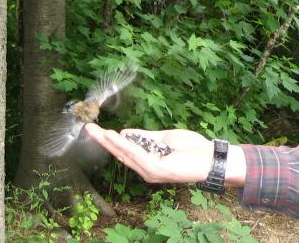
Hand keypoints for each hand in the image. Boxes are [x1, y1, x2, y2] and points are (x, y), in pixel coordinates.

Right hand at [84, 124, 212, 183]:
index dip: (111, 140)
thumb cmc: (191, 148)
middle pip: (120, 153)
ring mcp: (150, 171)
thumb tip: (126, 132)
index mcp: (148, 161)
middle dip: (104, 140)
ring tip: (96, 131)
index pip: (125, 150)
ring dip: (110, 142)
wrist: (210, 158)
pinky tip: (116, 136)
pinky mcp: (156, 170)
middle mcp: (146, 169)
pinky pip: (137, 155)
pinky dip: (125, 145)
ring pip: (125, 154)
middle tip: (88, 127)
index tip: (97, 128)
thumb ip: (146, 137)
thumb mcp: (165, 139)